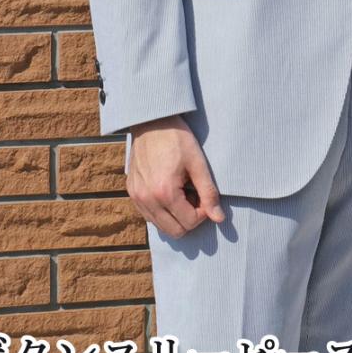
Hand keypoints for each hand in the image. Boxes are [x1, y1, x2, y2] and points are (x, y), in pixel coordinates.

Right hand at [126, 114, 224, 237]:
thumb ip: (209, 192)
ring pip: (161, 226)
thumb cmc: (177, 138)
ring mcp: (137, 197)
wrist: (152, 121)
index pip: (189, 223)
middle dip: (190, 218)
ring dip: (176, 216)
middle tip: (195, 195)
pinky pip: (149, 215)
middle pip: (175, 231)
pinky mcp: (132, 192)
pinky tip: (169, 191)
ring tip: (183, 191)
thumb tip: (219, 218)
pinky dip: (162, 211)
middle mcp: (147, 199)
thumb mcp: (198, 163)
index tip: (205, 195)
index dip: (203, 212)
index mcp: (165, 192)